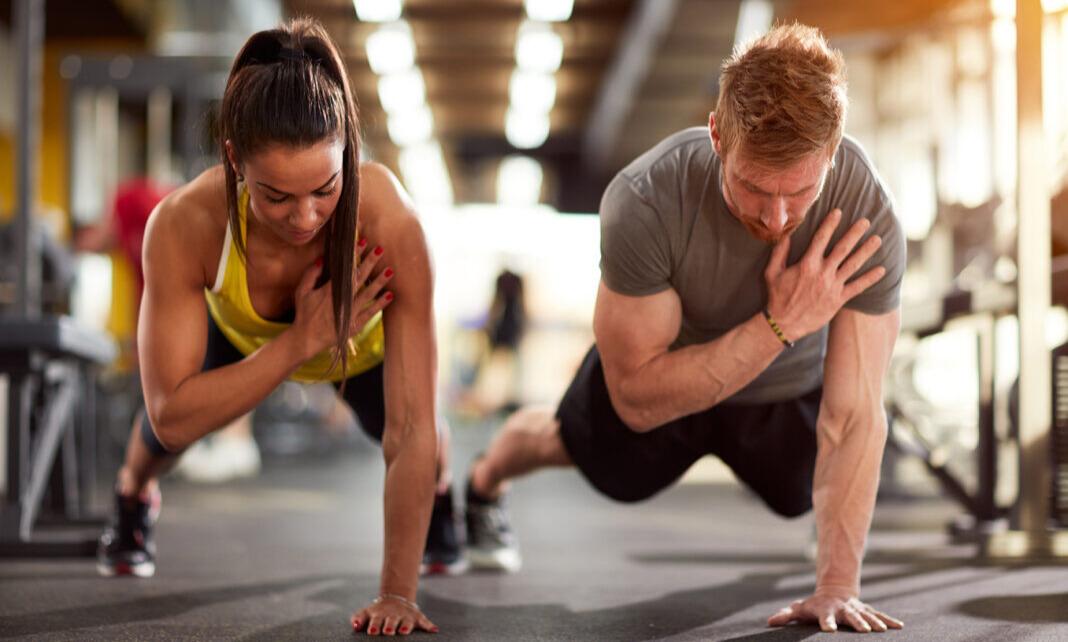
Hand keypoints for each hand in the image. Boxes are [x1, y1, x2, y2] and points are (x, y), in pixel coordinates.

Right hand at [292, 239, 393, 358]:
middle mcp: (341, 301)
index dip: (354, 255)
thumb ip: (310, 275)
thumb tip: (322, 259)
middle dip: (370, 262)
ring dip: (379, 282)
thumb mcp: (301, 292)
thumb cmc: (304, 314)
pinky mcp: (355, 325)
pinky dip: (380, 304)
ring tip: (390, 270)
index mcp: (328, 291)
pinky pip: (370, 313)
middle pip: (359, 278)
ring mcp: (350, 313)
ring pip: (368, 295)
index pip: (345, 269)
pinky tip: (390, 295)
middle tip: (380, 249)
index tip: (362, 242)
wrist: (307, 339)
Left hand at [351, 594, 437, 635]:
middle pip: (392, 621)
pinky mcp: (417, 616)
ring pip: (407, 621)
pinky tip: (434, 630)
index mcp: (380, 614)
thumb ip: (358, 618)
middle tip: (388, 631)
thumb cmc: (378, 612)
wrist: (394, 599)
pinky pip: (424, 621)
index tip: (372, 632)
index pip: (376, 621)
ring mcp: (406, 615)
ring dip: (406, 626)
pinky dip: (429, 625)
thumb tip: (354, 625)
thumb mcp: (367, 613)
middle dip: (390, 626)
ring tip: (404, 632)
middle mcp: (393, 614)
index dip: (375, 626)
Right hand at [764, 209, 884, 340]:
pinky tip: (881, 270)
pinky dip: (870, 279)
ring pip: (853, 265)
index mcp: (806, 264)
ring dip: (866, 251)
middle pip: (842, 249)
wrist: (784, 324)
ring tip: (878, 240)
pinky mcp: (838, 300)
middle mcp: (822, 273)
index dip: (830, 224)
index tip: (839, 212)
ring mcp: (832, 286)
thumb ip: (779, 252)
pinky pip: (857, 287)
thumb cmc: (777, 297)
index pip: (821, 238)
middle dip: (855, 233)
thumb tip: (785, 234)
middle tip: (866, 221)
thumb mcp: (772, 273)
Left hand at [767, 593, 903, 632]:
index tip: (829, 630)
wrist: (834, 591)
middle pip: (850, 617)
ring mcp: (856, 609)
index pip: (825, 617)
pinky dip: (888, 621)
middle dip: (857, 623)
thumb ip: (786, 615)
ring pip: (867, 615)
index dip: (826, 623)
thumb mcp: (799, 608)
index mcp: (826, 610)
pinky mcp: (867, 611)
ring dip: (875, 623)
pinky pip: (879, 615)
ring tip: (881, 630)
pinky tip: (899, 627)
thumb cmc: (814, 605)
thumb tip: (770, 622)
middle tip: (863, 631)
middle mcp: (843, 610)